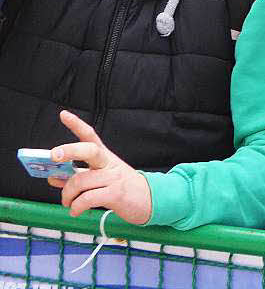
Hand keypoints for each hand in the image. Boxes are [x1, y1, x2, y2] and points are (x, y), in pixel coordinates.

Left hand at [47, 110, 152, 224]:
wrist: (150, 198)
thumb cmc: (121, 187)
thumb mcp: (100, 179)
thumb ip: (77, 176)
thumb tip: (53, 178)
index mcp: (104, 157)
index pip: (90, 136)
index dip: (76, 124)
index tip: (63, 114)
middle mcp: (108, 163)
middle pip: (89, 150)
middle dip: (69, 150)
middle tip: (53, 156)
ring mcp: (113, 177)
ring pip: (80, 181)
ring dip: (67, 195)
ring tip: (67, 202)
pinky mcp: (115, 193)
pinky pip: (87, 199)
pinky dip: (76, 207)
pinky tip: (76, 210)